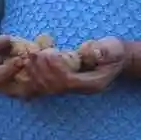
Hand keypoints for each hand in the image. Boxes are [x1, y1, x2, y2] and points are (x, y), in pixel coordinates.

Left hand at [0, 35, 125, 97]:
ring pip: (45, 89)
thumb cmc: (113, 52)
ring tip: (28, 56)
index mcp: (92, 84)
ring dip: (34, 73)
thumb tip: (94, 52)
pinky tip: (26, 66)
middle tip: (33, 53)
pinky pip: (42, 87)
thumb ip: (104, 51)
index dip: (55, 69)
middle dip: (41, 70)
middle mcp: (79, 90)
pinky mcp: (62, 85)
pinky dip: (32, 77)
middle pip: (53, 87)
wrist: (114, 59)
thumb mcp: (113, 49)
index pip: (68, 82)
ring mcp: (70, 90)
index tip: (50, 53)